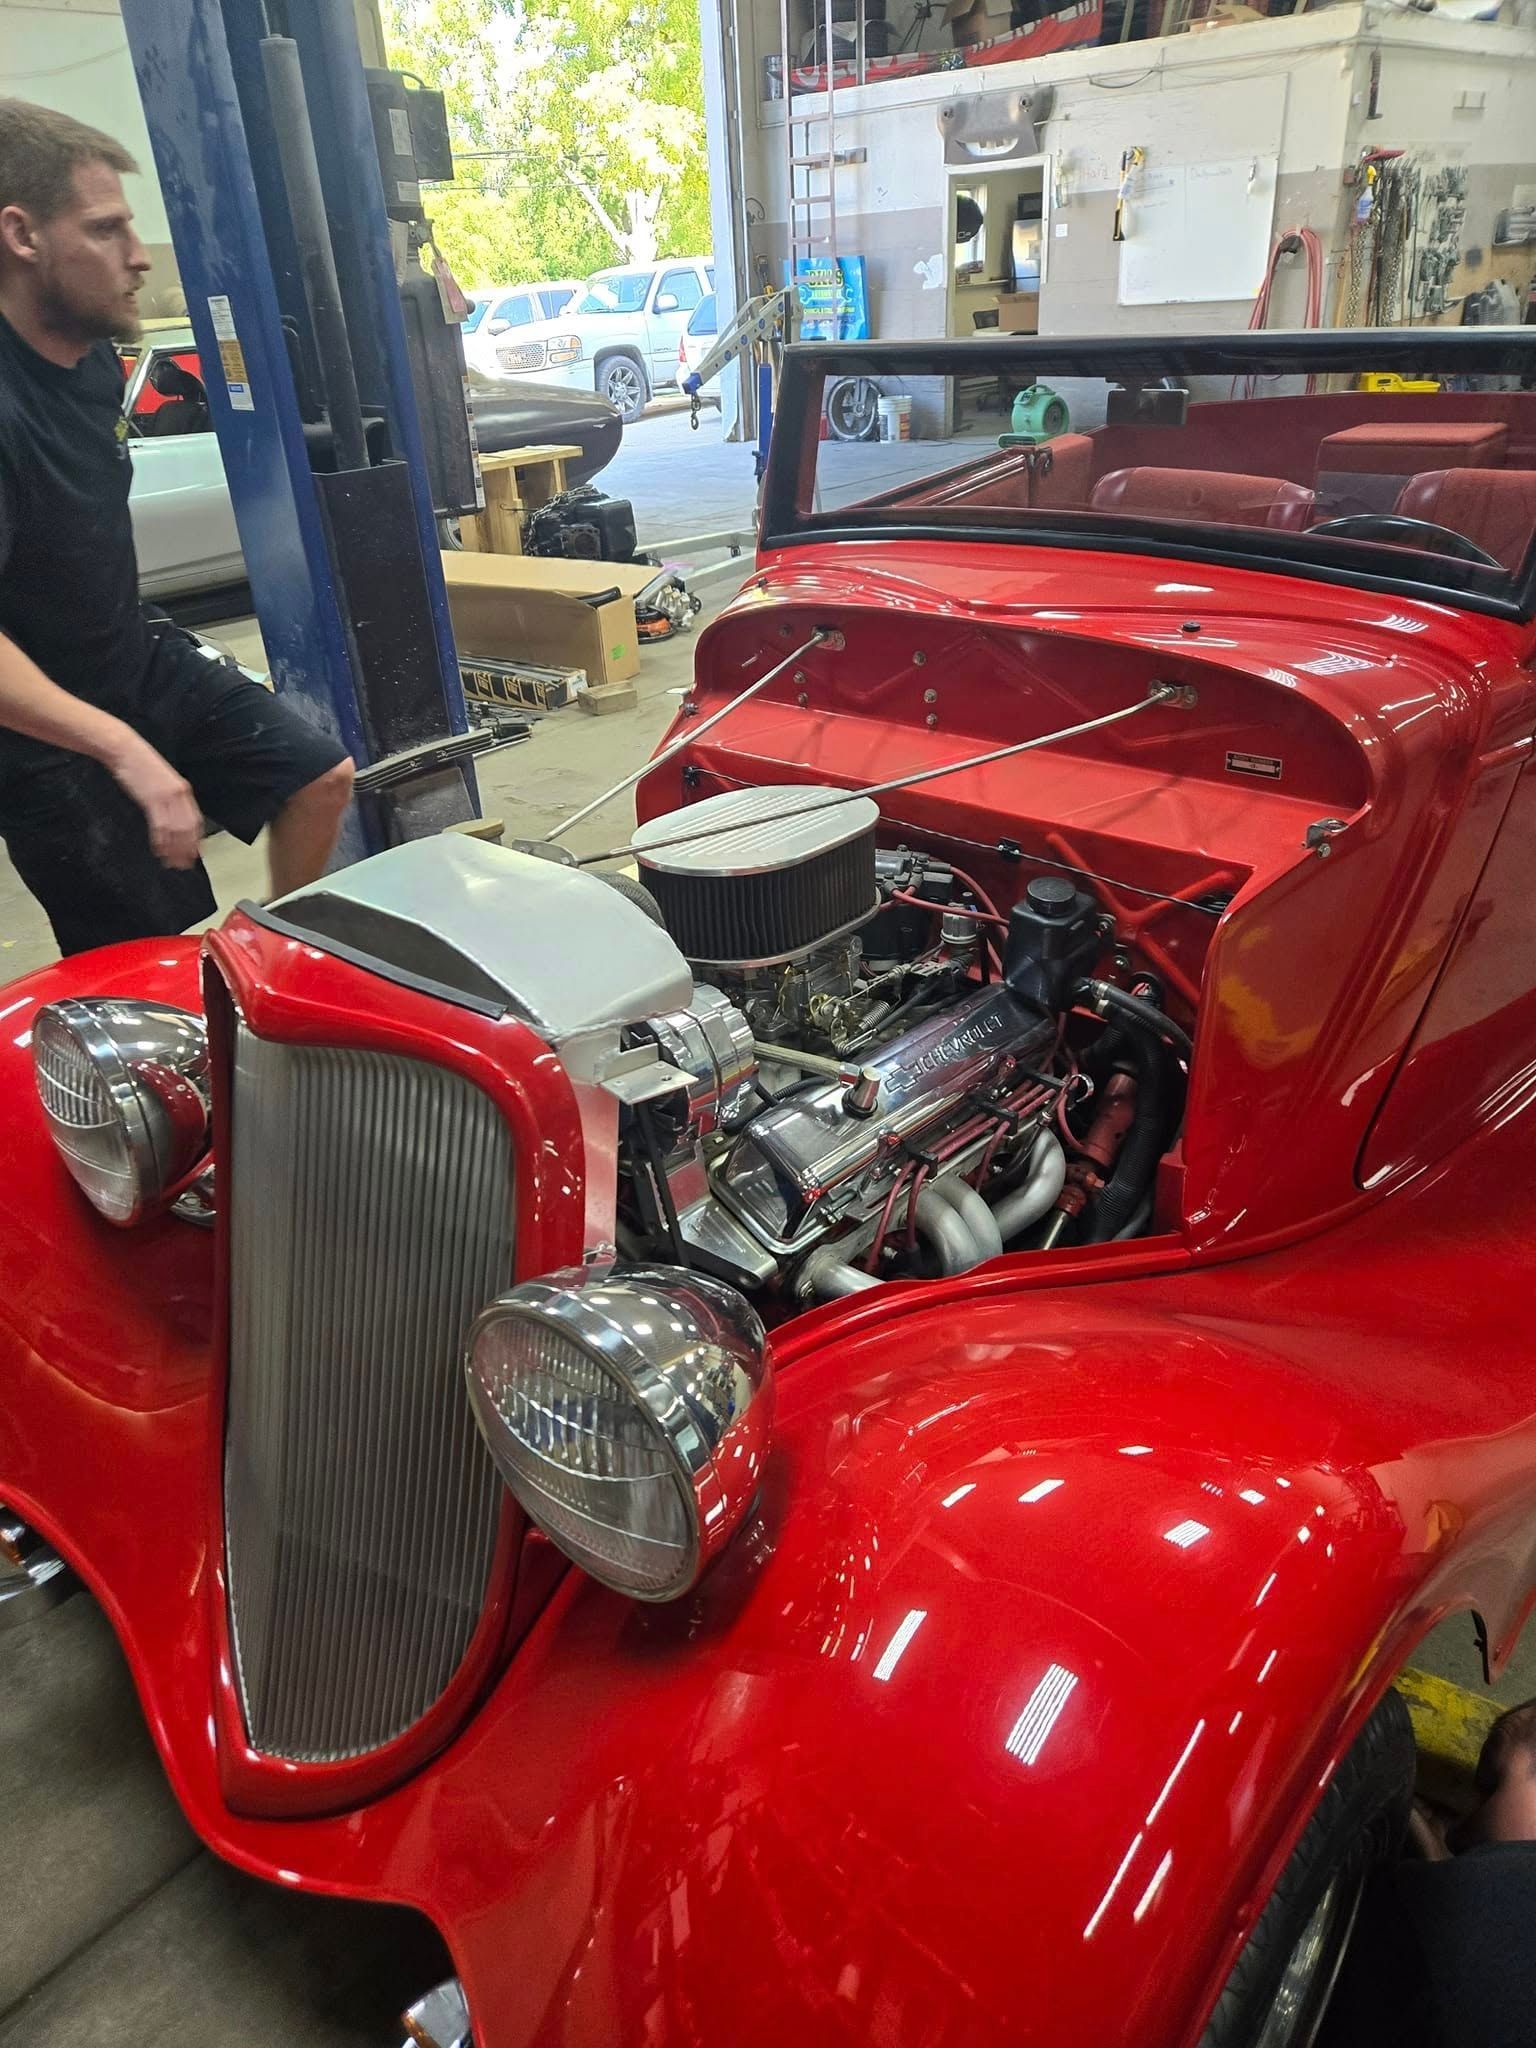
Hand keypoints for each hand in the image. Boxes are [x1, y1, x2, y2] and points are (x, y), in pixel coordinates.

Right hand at [107, 736, 202, 869]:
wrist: (124, 749)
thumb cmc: (139, 765)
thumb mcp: (161, 781)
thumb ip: (169, 798)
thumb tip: (170, 818)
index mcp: (183, 790)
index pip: (195, 821)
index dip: (196, 840)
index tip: (194, 854)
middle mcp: (179, 794)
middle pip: (188, 828)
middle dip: (186, 849)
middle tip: (183, 865)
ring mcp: (166, 797)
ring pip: (175, 830)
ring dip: (173, 849)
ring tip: (171, 862)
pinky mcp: (152, 799)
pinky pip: (160, 825)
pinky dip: (161, 840)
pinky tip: (159, 850)